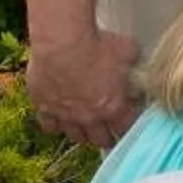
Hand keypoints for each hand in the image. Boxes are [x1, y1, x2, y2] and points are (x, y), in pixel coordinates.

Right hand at [27, 29, 139, 148]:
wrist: (62, 43)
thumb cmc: (97, 44)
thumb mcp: (128, 50)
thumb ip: (134, 62)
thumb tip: (138, 62)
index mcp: (114, 107)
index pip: (126, 128)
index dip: (128, 127)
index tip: (128, 123)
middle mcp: (90, 118)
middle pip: (101, 139)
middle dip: (108, 138)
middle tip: (110, 134)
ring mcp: (66, 116)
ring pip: (76, 136)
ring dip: (83, 134)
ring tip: (86, 130)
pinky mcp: (45, 109)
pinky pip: (50, 127)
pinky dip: (55, 125)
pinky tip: (58, 120)